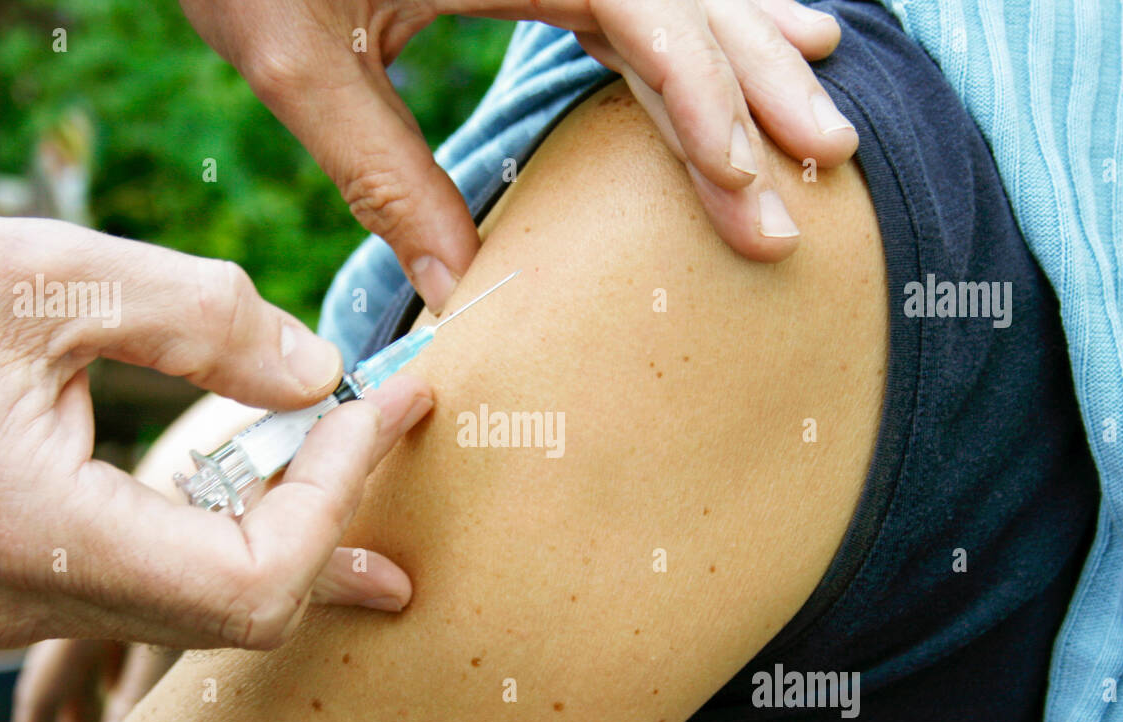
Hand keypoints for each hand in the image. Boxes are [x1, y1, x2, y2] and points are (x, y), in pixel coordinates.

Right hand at [0, 204, 432, 650]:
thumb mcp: (51, 275)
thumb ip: (201, 321)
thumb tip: (319, 374)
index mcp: (42, 537)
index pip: (252, 576)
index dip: (339, 491)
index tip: (390, 402)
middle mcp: (36, 597)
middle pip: (243, 609)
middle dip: (334, 511)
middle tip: (392, 424)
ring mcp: (26, 601)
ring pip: (205, 608)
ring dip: (295, 528)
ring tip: (367, 461)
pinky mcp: (24, 577)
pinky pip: (160, 583)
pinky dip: (232, 529)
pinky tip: (275, 487)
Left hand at [179, 0, 857, 304]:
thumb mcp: (297, 61)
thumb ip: (383, 174)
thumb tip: (457, 292)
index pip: (638, 15)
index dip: (699, 100)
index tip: (743, 182)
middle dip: (756, 85)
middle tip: (825, 167)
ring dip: (753, 42)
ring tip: (823, 99)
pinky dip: (706, 11)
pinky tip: (755, 30)